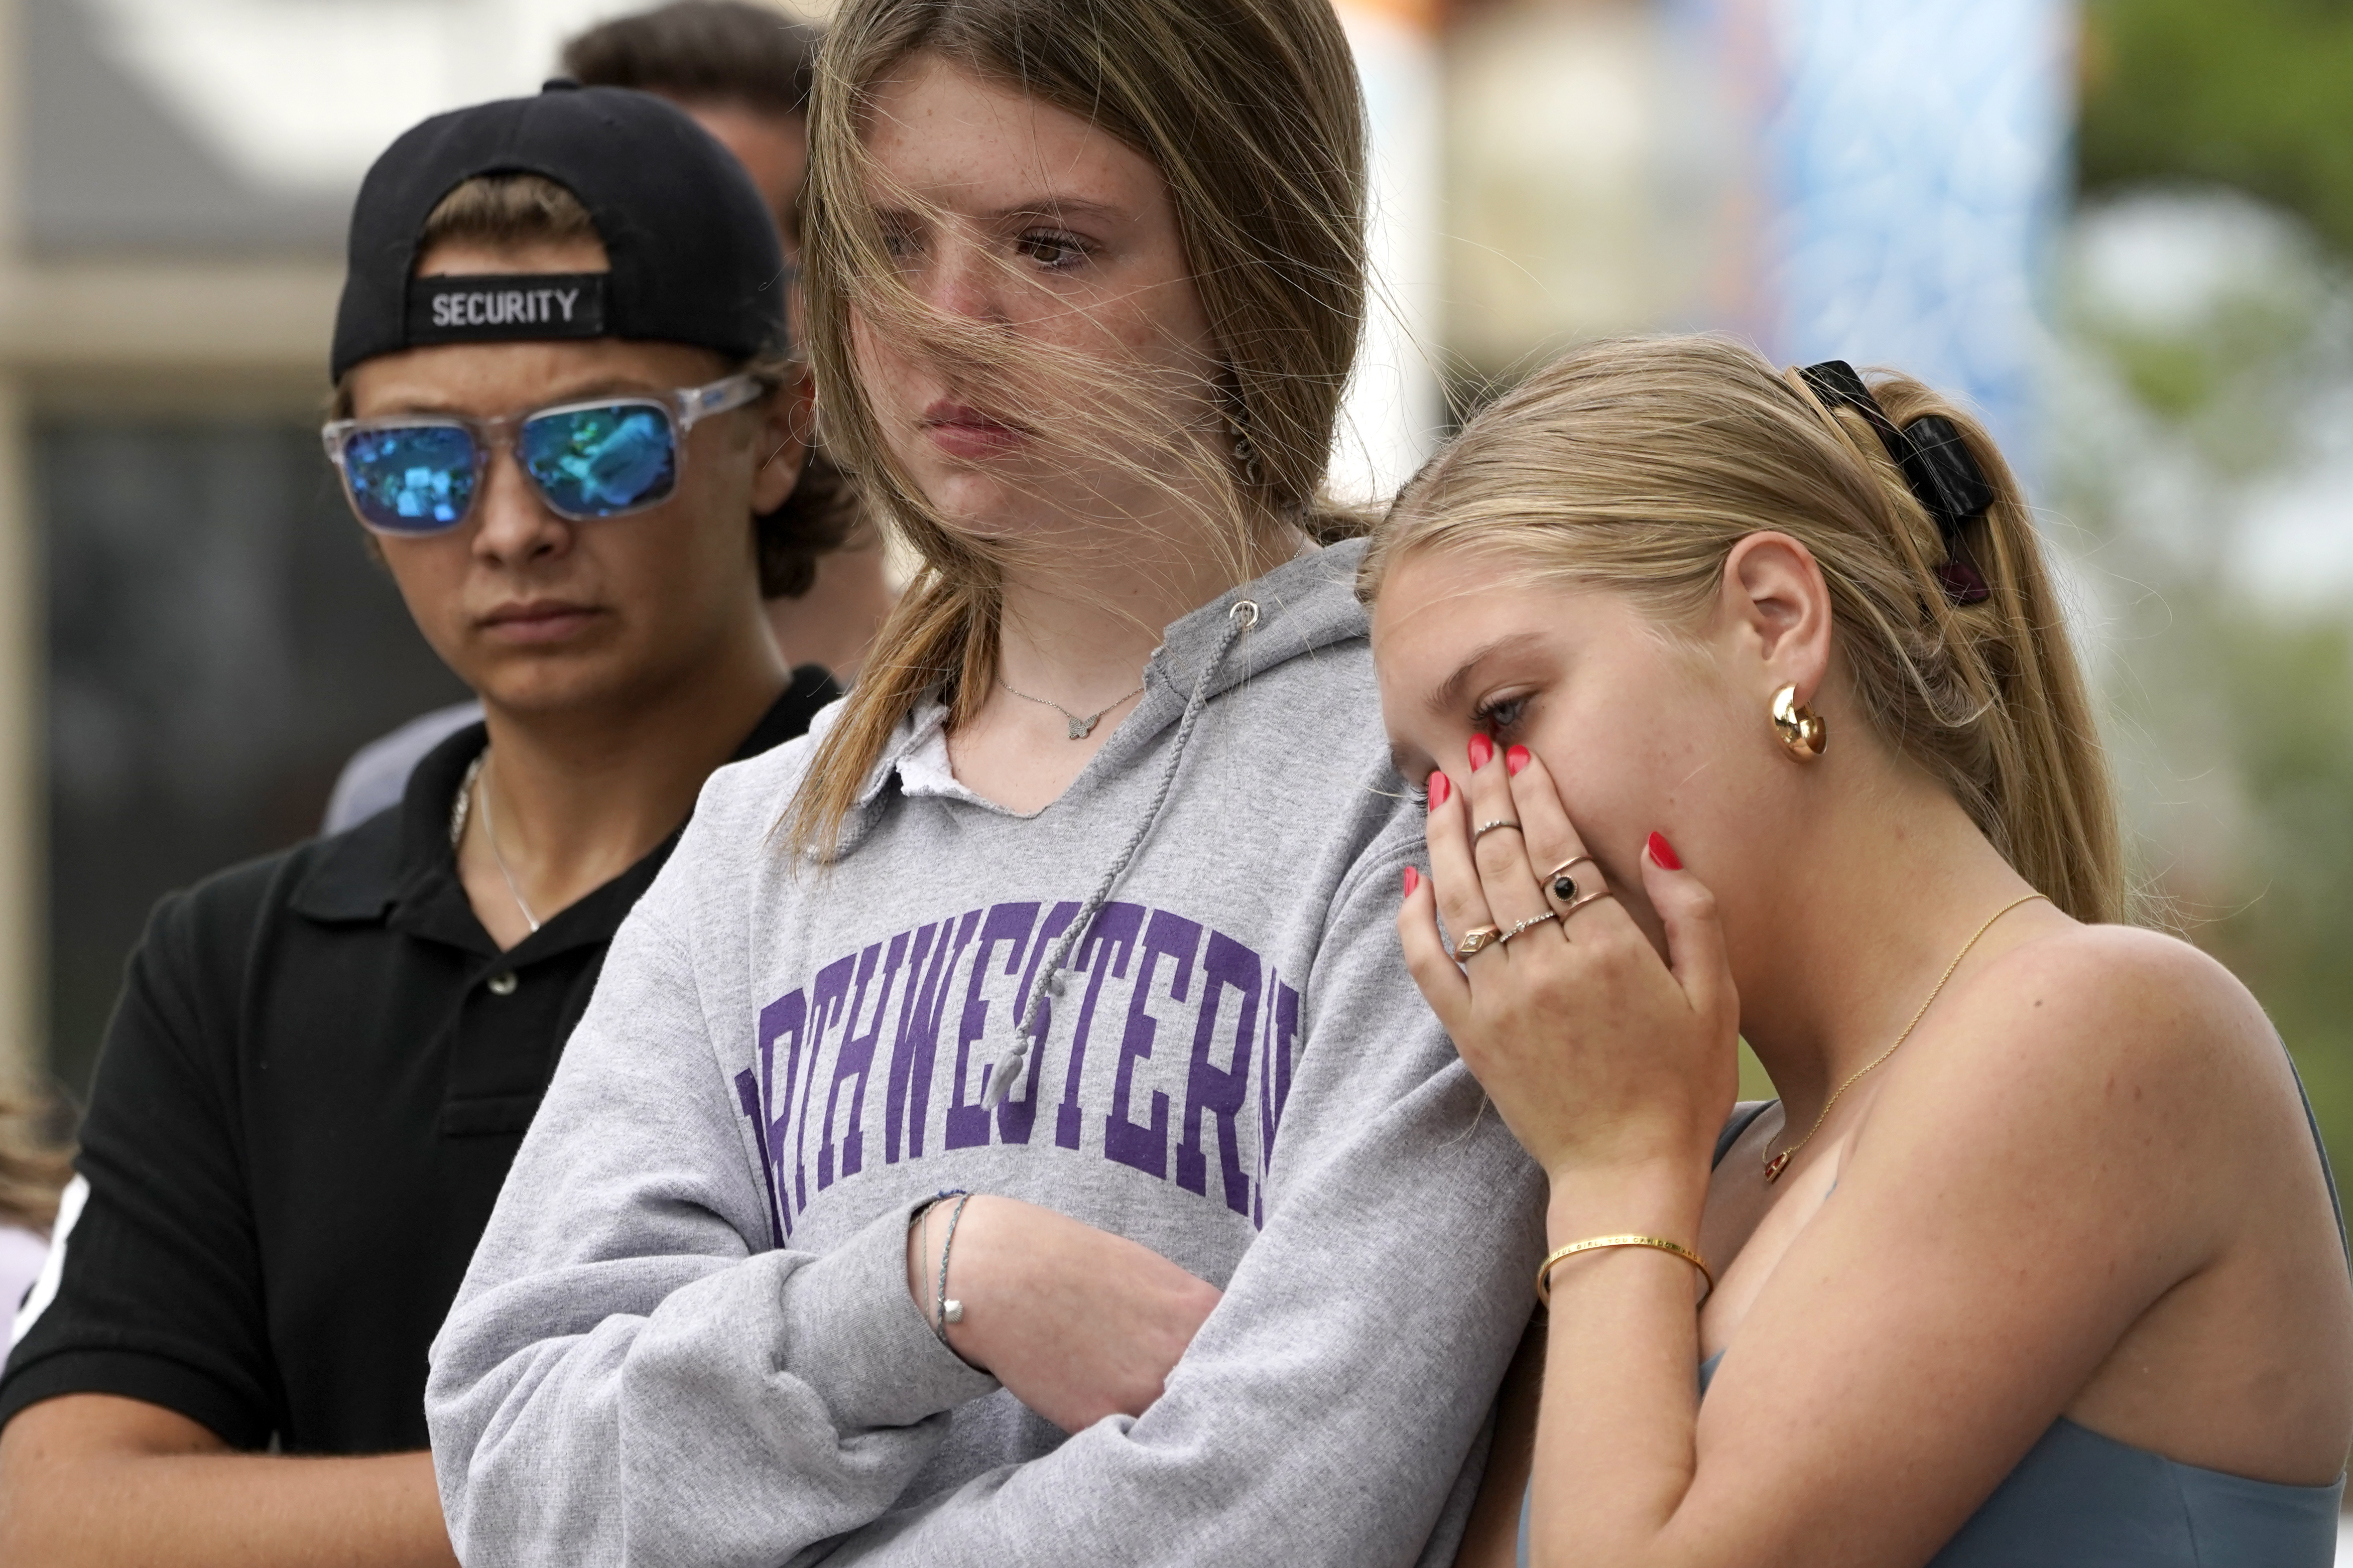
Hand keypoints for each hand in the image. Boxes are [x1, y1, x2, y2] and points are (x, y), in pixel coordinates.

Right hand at [905, 1195, 1221, 1431]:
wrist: (1006, 1273)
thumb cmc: (1076, 1265)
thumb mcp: (1154, 1276)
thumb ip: (1192, 1319)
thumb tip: (1216, 1350)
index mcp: (1203, 1313)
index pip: (1252, 1358)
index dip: (1242, 1374)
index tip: (1237, 1384)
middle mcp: (1184, 1354)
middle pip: (1224, 1400)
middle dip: (1215, 1406)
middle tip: (1205, 1411)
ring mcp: (1145, 1391)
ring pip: (1182, 1429)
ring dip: (1178, 1429)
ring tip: (1156, 1417)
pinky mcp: (1103, 1420)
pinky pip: (1135, 1444)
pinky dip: (1134, 1441)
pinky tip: (1118, 1421)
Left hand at [1397, 740, 1738, 1185]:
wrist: (1625, 1173)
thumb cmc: (1680, 1087)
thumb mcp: (1716, 996)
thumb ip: (1690, 913)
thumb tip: (1651, 843)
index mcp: (1609, 949)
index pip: (1557, 849)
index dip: (1534, 795)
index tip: (1519, 755)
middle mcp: (1545, 965)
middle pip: (1502, 860)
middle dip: (1486, 799)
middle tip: (1475, 753)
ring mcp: (1498, 998)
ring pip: (1460, 898)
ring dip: (1445, 838)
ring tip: (1440, 792)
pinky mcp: (1469, 1033)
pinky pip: (1427, 963)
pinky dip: (1414, 918)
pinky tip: (1412, 879)